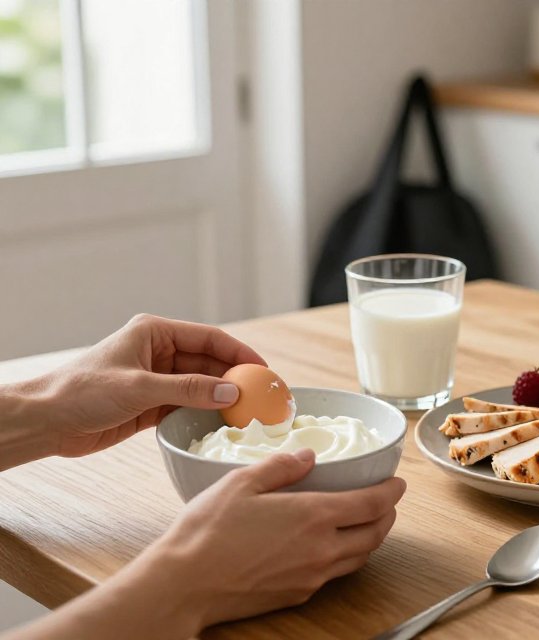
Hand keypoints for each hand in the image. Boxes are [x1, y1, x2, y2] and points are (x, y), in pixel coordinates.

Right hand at [9, 451, 406, 639]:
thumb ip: (281, 467)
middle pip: (375, 534)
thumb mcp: (241, 482)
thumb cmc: (207, 531)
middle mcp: (322, 549)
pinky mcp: (298, 594)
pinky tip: (331, 547)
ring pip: (359, 558)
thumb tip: (307, 457)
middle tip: (387, 503)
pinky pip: (334, 575)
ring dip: (371, 539)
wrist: (183, 584)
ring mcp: (312, 576)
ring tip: (368, 523)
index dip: (391, 492)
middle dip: (388, 516)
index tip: (398, 483)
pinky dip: (345, 558)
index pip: (373, 504)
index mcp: (314, 516)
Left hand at [35, 313, 264, 458]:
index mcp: (155, 332)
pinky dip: (205, 412)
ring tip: (250, 412)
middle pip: (209, 362)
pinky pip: (188, 404)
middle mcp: (159, 352)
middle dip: (236, 377)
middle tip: (263, 395)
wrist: (46, 421)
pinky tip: (223, 422)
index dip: (239, 353)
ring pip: (201, 385)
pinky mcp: (152, 404)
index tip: (264, 370)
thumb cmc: (82, 392)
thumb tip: (232, 392)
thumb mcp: (140, 388)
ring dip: (222, 397)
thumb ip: (188, 389)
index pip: (209, 339)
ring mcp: (156, 378)